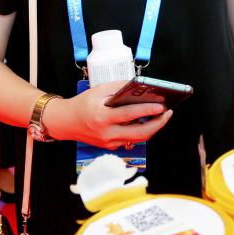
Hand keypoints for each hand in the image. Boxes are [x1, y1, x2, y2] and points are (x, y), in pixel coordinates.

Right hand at [46, 80, 172, 148]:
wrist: (66, 122)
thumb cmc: (83, 104)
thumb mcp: (99, 90)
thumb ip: (119, 88)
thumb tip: (140, 87)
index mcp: (102, 117)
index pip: (129, 115)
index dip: (147, 110)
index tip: (161, 106)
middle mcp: (106, 133)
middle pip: (139, 133)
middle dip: (157, 124)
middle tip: (167, 113)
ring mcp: (109, 142)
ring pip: (137, 138)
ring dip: (152, 128)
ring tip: (161, 116)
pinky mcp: (110, 146)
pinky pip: (130, 139)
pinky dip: (141, 131)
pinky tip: (148, 121)